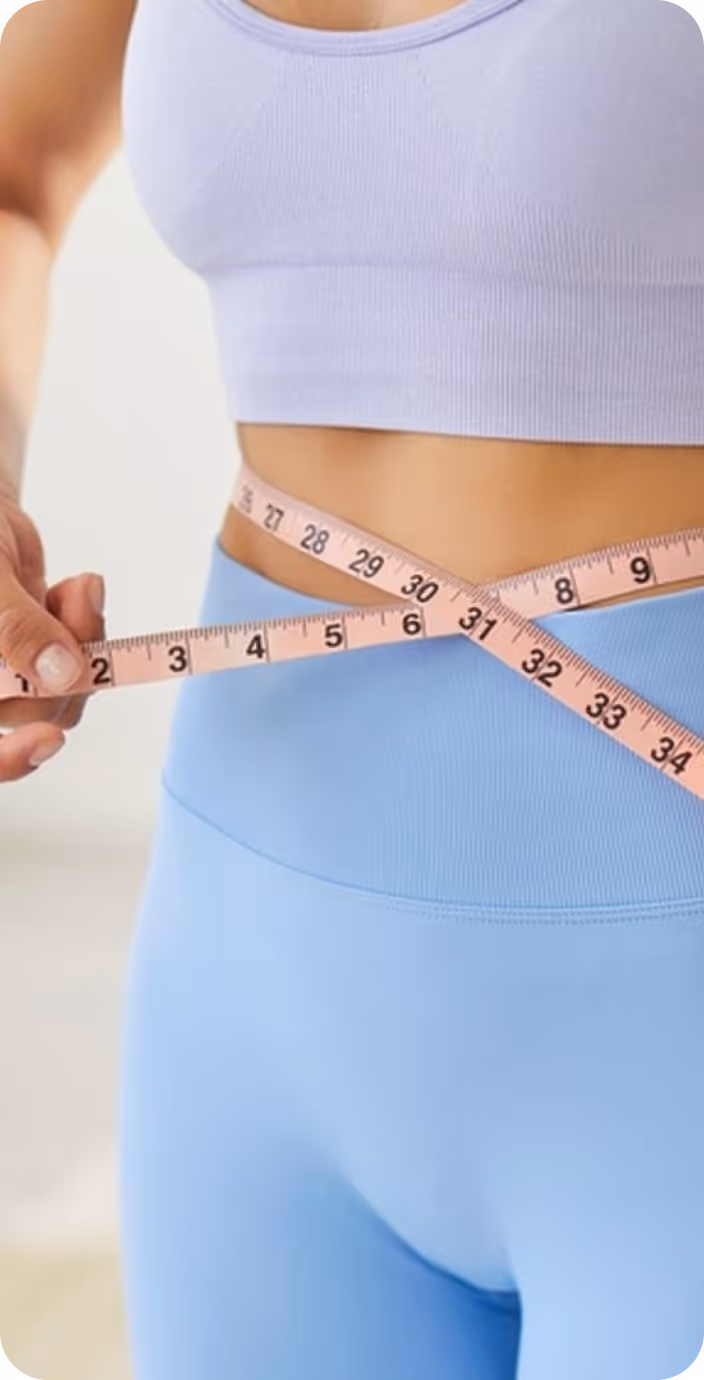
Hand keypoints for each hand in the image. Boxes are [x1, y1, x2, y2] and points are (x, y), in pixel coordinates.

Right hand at [0, 492, 105, 781]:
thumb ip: (14, 624)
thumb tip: (59, 674)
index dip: (10, 759)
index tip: (49, 739)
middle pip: (35, 715)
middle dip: (70, 660)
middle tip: (78, 598)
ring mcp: (9, 677)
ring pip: (65, 696)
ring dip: (86, 641)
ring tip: (77, 588)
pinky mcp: (39, 660)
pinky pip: (79, 669)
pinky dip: (88, 629)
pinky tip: (74, 590)